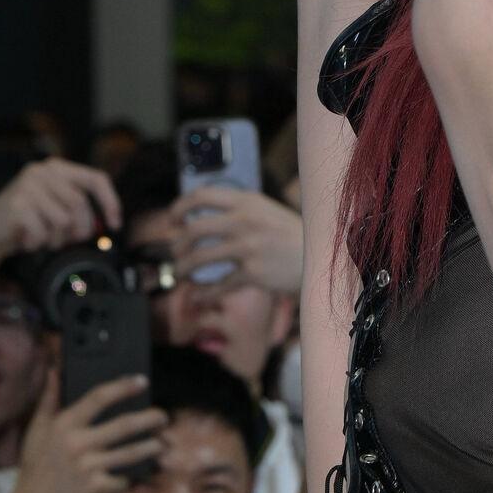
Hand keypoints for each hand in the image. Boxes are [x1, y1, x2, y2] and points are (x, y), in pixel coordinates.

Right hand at [0, 158, 120, 266]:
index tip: (115, 224)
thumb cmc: (28, 219)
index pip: (96, 178)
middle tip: (66, 240)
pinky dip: (37, 243)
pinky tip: (27, 240)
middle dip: (79, 230)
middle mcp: (42, 171)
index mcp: (57, 168)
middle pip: (80, 205)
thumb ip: (78, 205)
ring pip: (63, 221)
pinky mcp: (16, 205)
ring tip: (42, 237)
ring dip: (56, 239)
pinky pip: (42, 232)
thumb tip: (107, 222)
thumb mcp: (55, 204)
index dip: (110, 202)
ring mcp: (28, 186)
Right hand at [5, 376, 166, 492]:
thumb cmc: (35, 469)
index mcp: (64, 427)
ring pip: (132, 452)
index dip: (123, 387)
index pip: (98, 398)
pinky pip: (126, 478)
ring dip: (153, 446)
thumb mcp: (36, 432)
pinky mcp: (99, 491)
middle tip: (163, 416)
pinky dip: (135, 474)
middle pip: (125, 425)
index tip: (142, 381)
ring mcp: (90, 469)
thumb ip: (48, 399)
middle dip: (150, 418)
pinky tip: (145, 470)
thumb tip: (55, 369)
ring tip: (162, 443)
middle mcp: (78, 445)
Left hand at [162, 187, 302, 295]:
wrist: (320, 255)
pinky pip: (219, 285)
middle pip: (194, 230)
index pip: (201, 196)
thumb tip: (204, 213)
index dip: (180, 208)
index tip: (173, 221)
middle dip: (177, 244)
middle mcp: (244, 221)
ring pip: (199, 258)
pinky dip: (204, 293)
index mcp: (246, 201)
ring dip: (183, 269)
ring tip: (180, 274)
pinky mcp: (253, 273)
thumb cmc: (292, 235)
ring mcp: (248, 247)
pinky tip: (198, 296)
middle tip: (176, 252)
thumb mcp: (266, 210)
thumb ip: (239, 209)